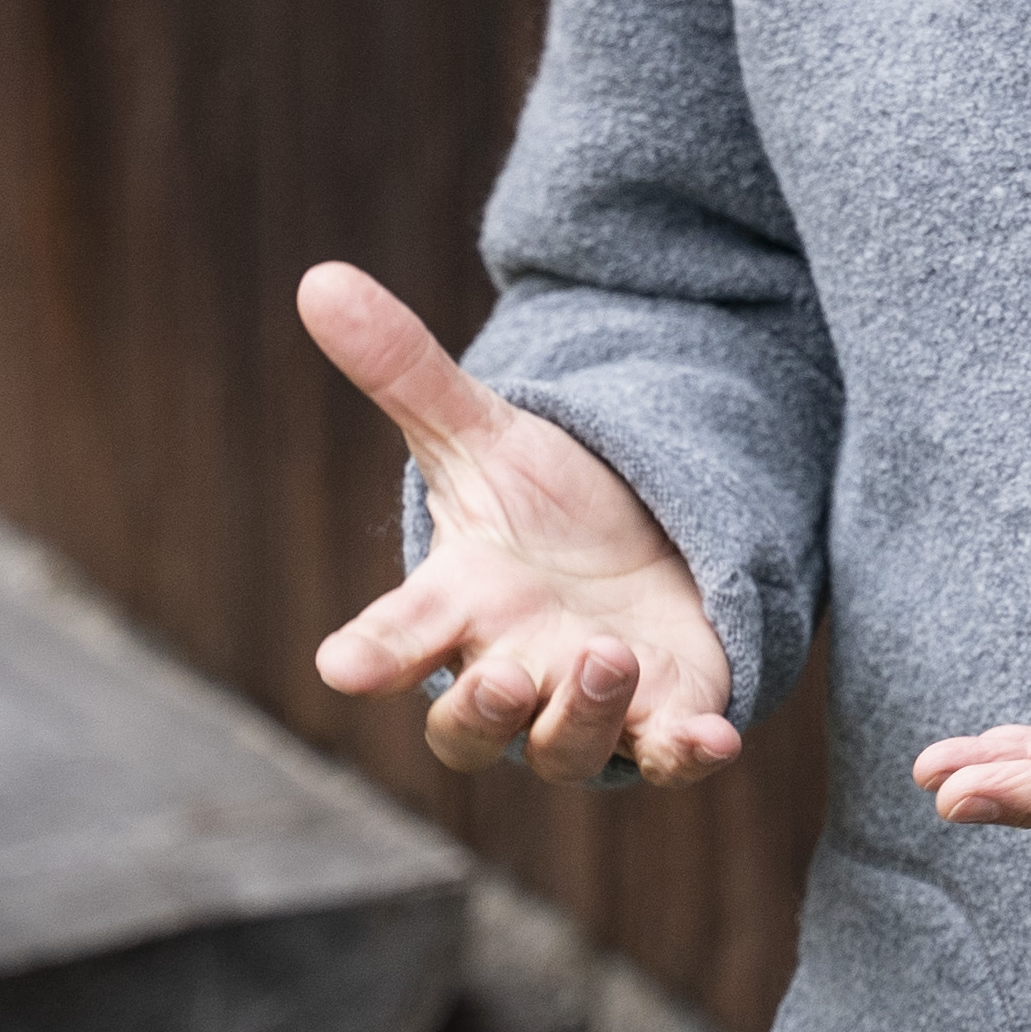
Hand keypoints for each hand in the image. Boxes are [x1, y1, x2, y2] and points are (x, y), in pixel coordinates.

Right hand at [300, 260, 745, 788]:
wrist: (640, 554)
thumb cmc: (542, 512)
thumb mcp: (481, 435)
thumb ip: (405, 371)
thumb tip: (320, 276)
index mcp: (459, 607)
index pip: (397, 638)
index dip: (372, 654)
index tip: (341, 664)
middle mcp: (511, 672)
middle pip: (470, 729)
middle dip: (482, 708)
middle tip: (504, 671)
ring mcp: (584, 710)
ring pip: (564, 751)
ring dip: (580, 715)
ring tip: (606, 653)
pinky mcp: (662, 717)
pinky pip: (665, 755)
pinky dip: (684, 751)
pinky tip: (711, 736)